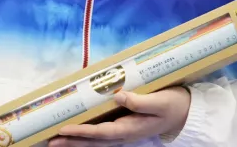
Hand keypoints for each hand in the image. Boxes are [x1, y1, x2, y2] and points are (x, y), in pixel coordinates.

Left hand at [50, 87, 191, 146]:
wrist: (186, 113)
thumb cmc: (173, 105)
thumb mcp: (160, 101)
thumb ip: (139, 101)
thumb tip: (118, 95)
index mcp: (131, 128)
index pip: (101, 133)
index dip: (82, 132)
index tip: (64, 129)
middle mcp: (125, 134)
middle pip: (94, 141)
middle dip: (72, 142)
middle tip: (51, 141)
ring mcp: (124, 133)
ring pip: (96, 141)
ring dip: (77, 141)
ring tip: (58, 141)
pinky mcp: (125, 127)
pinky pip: (102, 135)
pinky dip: (87, 136)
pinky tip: (77, 134)